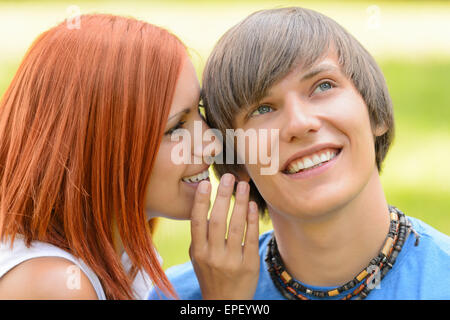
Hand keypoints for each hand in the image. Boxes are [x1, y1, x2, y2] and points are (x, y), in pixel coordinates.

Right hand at [189, 173, 259, 299]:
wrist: (225, 302)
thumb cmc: (210, 274)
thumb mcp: (198, 257)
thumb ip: (199, 235)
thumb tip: (204, 204)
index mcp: (197, 252)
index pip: (197, 222)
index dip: (200, 201)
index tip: (205, 182)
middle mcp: (213, 256)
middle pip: (218, 220)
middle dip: (223, 196)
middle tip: (228, 176)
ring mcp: (231, 261)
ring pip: (236, 226)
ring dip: (240, 203)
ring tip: (243, 185)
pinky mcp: (249, 265)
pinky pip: (251, 238)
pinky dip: (252, 220)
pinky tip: (252, 205)